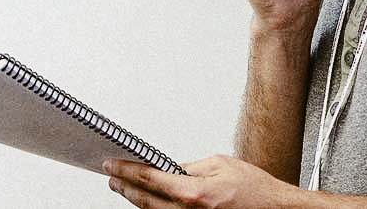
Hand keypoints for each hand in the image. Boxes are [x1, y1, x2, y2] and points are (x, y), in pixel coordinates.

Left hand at [105, 156, 303, 207]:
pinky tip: (146, 202)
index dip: (126, 170)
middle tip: (111, 175)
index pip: (149, 179)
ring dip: (135, 199)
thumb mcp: (219, 164)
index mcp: (194, 193)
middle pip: (144, 200)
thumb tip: (168, 168)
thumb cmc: (255, 189)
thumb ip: (189, 167)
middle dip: (124, 186)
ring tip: (122, 187)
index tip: (112, 164)